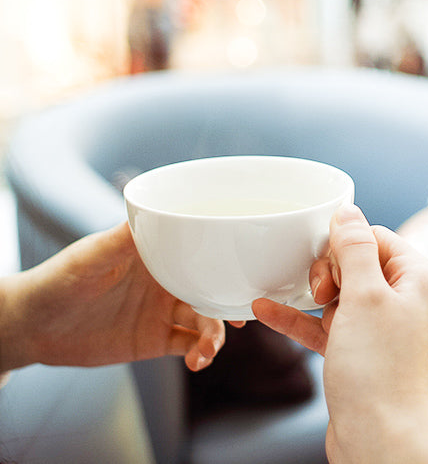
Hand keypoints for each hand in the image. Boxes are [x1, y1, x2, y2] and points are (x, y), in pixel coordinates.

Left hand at [0, 222, 228, 372]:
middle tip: (244, 318)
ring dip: (215, 334)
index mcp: (158, 255)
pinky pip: (188, 346)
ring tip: (208, 349)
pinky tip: (197, 362)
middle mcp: (166, 281)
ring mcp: (163, 311)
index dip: (226, 261)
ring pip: (205, 320)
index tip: (245, 271)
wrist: (34, 326)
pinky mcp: (155, 340)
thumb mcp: (91, 256)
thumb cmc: (59, 279)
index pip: (201, 252)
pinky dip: (199, 354)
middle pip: (212, 288)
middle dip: (230, 303)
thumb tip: (157, 213)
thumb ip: (123, 238)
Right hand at [249, 204, 427, 463]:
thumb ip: (355, 248)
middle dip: (330, 273)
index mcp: (421, 280)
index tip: (324, 263)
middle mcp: (409, 302)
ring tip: (291, 297)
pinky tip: (266, 310)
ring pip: (343, 296)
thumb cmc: (380, 371)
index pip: (378, 238)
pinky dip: (304, 320)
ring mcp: (386, 330)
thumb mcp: (364, 296)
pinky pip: (331, 326)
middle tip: (320, 293)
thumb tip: (348, 212)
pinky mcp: (365, 354)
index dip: (345, 246)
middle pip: (359, 264)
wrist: (380, 441)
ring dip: (313, 297)